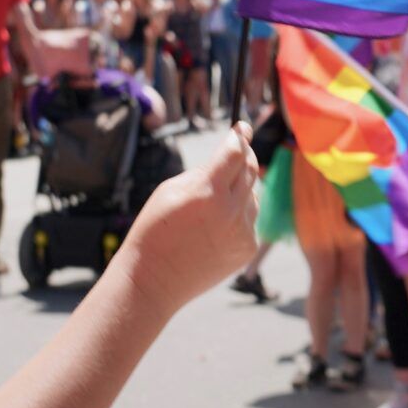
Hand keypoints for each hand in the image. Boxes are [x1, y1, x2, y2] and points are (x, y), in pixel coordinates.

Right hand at [120, 123, 258, 309]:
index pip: (235, 152)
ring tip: (212, 202)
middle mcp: (231, 210)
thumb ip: (203, 172)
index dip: (240, 136)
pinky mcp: (247, 248)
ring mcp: (242, 231)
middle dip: (245, 155)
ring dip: (240, 188)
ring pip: (252, 194)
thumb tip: (230, 157)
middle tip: (239, 148)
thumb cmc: (155, 230)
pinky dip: (239, 214)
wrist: (154, 280)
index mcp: (208, 191)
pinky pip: (251, 219)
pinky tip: (215, 226)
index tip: (242, 127)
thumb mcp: (170, 190)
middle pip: (250, 168)